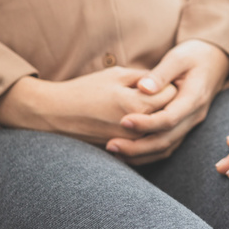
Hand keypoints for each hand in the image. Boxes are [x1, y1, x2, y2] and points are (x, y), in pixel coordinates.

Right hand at [0, 67, 177, 143]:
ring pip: (161, 131)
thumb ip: (146, 78)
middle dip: (169, 102)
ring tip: (153, 106)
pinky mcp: (124, 152)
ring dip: (161, 119)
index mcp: (138, 104)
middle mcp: (138, 128)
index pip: (172, 93)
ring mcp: (132, 143)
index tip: (164, 79)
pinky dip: (153, 135)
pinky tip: (147, 123)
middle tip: (162, 92)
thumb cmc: (86, 90)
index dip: (169, 83)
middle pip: (170, 113)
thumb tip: (167, 80)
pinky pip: (150, 146)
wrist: (56, 114)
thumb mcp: (117, 75)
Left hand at [106, 39, 228, 164]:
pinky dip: (146, 153)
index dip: (145, 124)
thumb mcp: (178, 58)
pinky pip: (166, 146)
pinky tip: (127, 152)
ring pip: (166, 147)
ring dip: (140, 154)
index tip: (122, 121)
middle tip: (111, 145)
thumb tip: (143, 88)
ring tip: (114, 151)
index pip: (169, 119)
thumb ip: (161, 74)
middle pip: (166, 140)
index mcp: (194, 98)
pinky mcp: (183, 127)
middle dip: (138, 147)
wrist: (215, 61)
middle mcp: (194, 115)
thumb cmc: (193, 56)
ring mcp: (190, 123)